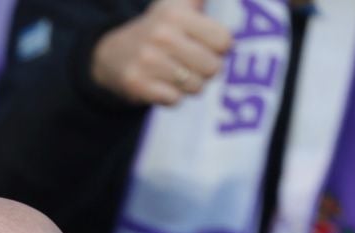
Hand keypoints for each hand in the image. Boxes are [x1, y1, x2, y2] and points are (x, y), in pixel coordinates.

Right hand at [90, 0, 233, 106]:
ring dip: (191, 86)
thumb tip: (242, 9)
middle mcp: (162, 35)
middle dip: (207, 70)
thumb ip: (200, 2)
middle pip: (212, 67)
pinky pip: (174, 100)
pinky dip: (172, 97)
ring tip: (179, 75)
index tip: (208, 47)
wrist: (111, 54)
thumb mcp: (177, 5)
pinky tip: (163, 85)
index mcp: (176, 14)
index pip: (223, 41)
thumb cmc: (158, 30)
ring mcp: (147, 61)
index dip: (219, 48)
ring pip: (195, 87)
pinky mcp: (137, 84)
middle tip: (194, 65)